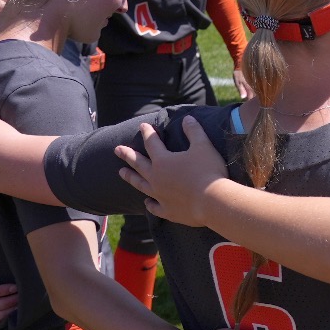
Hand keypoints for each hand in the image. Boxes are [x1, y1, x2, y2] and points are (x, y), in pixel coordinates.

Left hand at [115, 118, 229, 227]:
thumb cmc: (208, 172)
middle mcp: (156, 177)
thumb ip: (194, 131)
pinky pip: (154, 207)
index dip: (147, 132)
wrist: (212, 201)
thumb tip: (187, 118)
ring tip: (121, 172)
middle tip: (116, 149)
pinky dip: (149, 205)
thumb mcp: (203, 146)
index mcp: (163, 160)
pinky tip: (147, 203)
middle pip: (138, 163)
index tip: (143, 126)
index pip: (151, 142)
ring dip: (130, 177)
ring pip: (140, 184)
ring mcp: (159, 195)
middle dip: (127, 155)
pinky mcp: (167, 210)